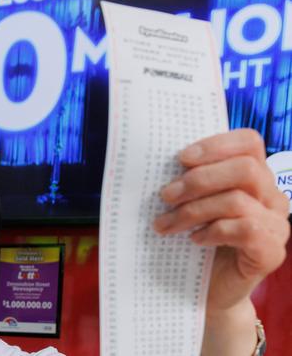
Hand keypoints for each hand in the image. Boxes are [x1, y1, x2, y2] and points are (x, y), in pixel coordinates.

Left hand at [153, 129, 289, 353]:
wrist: (207, 290)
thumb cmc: (197, 241)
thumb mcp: (192, 203)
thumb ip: (190, 180)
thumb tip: (158, 162)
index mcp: (255, 177)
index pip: (249, 142)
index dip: (215, 145)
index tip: (181, 158)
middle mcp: (272, 197)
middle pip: (245, 169)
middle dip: (198, 180)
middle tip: (165, 195)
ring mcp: (276, 225)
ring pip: (238, 200)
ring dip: (193, 210)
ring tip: (165, 224)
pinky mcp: (271, 251)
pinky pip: (245, 229)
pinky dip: (212, 231)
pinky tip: (194, 240)